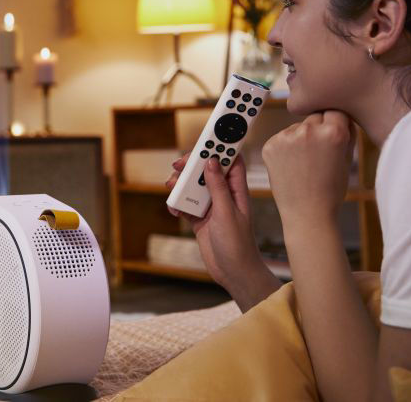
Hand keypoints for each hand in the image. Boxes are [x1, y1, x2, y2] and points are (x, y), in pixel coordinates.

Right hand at [166, 154, 266, 292]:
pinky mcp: (200, 219)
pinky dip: (178, 204)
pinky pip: (186, 204)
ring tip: (171, 188)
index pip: (230, 160)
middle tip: (178, 165)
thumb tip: (211, 162)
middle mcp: (224, 195)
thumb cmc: (238, 245)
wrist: (234, 273)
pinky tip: (174, 209)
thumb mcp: (226, 213)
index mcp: (237, 190)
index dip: (220, 146)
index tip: (207, 136)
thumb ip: (217, 187)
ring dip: (181, 185)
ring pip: (193, 186)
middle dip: (192, 165)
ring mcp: (211, 206)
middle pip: (207, 170)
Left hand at [261, 110, 355, 231]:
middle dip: (318, 128)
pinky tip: (292, 166)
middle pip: (315, 116)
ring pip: (297, 127)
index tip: (334, 132)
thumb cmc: (331, 188)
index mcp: (333, 132)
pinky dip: (285, 147)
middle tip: (319, 152)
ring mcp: (286, 137)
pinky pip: (281, 138)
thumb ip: (347, 132)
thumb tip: (342, 114)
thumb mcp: (347, 158)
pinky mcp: (270, 145)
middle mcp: (309, 130)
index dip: (335, 122)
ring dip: (300, 138)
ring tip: (305, 164)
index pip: (335, 110)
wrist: (307, 213)